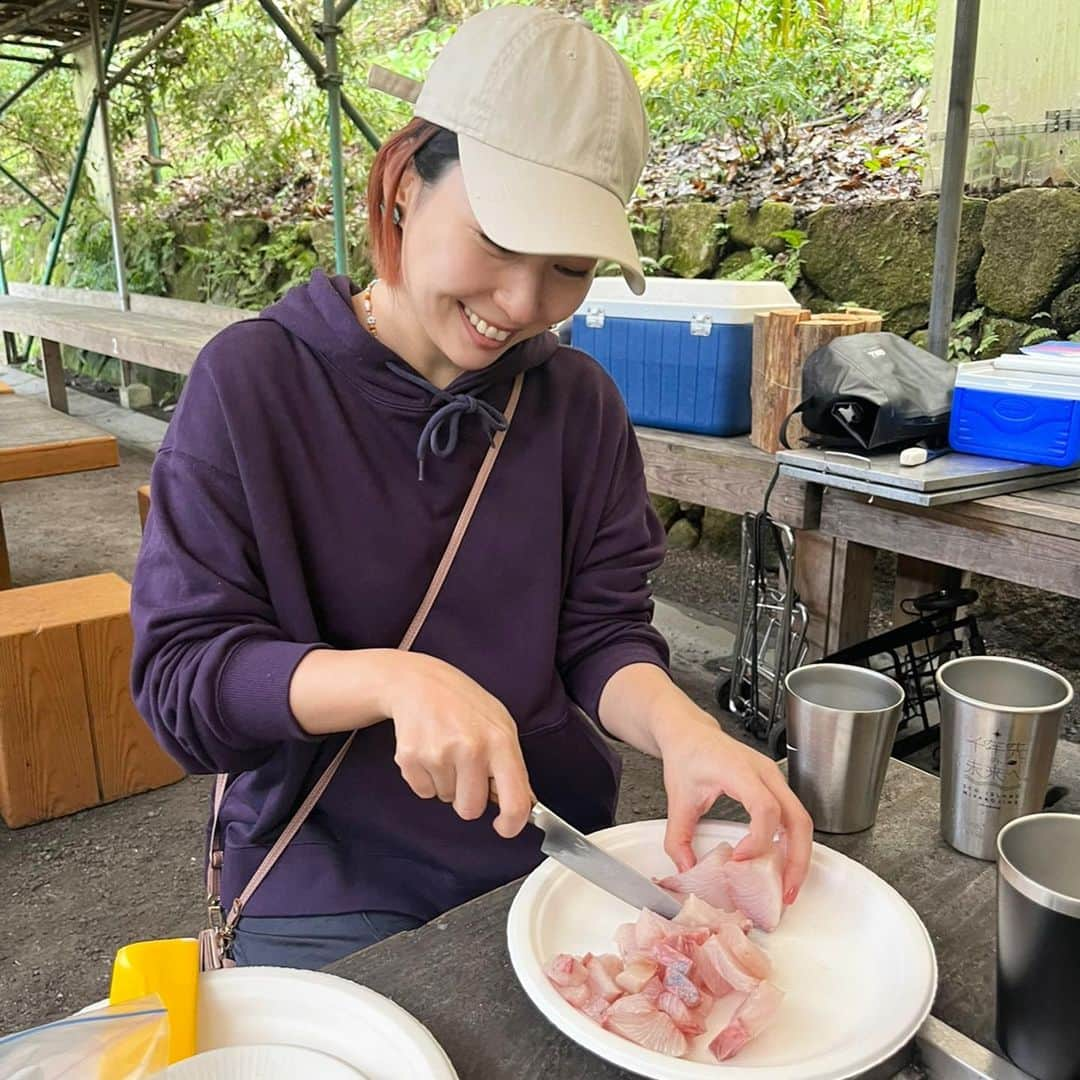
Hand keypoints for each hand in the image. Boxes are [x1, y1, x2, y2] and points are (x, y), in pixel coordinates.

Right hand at [383, 652, 533, 837]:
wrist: (419, 682)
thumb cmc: (465, 704)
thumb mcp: (501, 724)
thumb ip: (513, 766)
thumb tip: (525, 804)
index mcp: (500, 742)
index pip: (515, 802)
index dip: (511, 825)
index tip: (504, 827)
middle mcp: (471, 749)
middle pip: (471, 810)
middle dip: (469, 797)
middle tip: (465, 767)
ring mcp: (438, 754)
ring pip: (446, 799)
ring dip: (447, 782)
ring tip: (446, 748)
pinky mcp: (410, 758)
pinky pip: (423, 792)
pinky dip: (426, 778)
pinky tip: (429, 749)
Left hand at [656, 712, 813, 904]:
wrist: (690, 733)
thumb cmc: (688, 755)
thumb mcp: (678, 799)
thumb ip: (678, 837)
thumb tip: (686, 868)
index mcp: (739, 770)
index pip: (765, 807)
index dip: (758, 839)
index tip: (739, 859)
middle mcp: (764, 772)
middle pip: (798, 818)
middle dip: (796, 859)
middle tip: (786, 890)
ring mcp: (774, 778)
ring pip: (802, 820)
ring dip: (799, 855)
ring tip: (787, 885)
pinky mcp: (775, 786)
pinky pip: (794, 817)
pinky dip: (793, 843)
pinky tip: (782, 864)